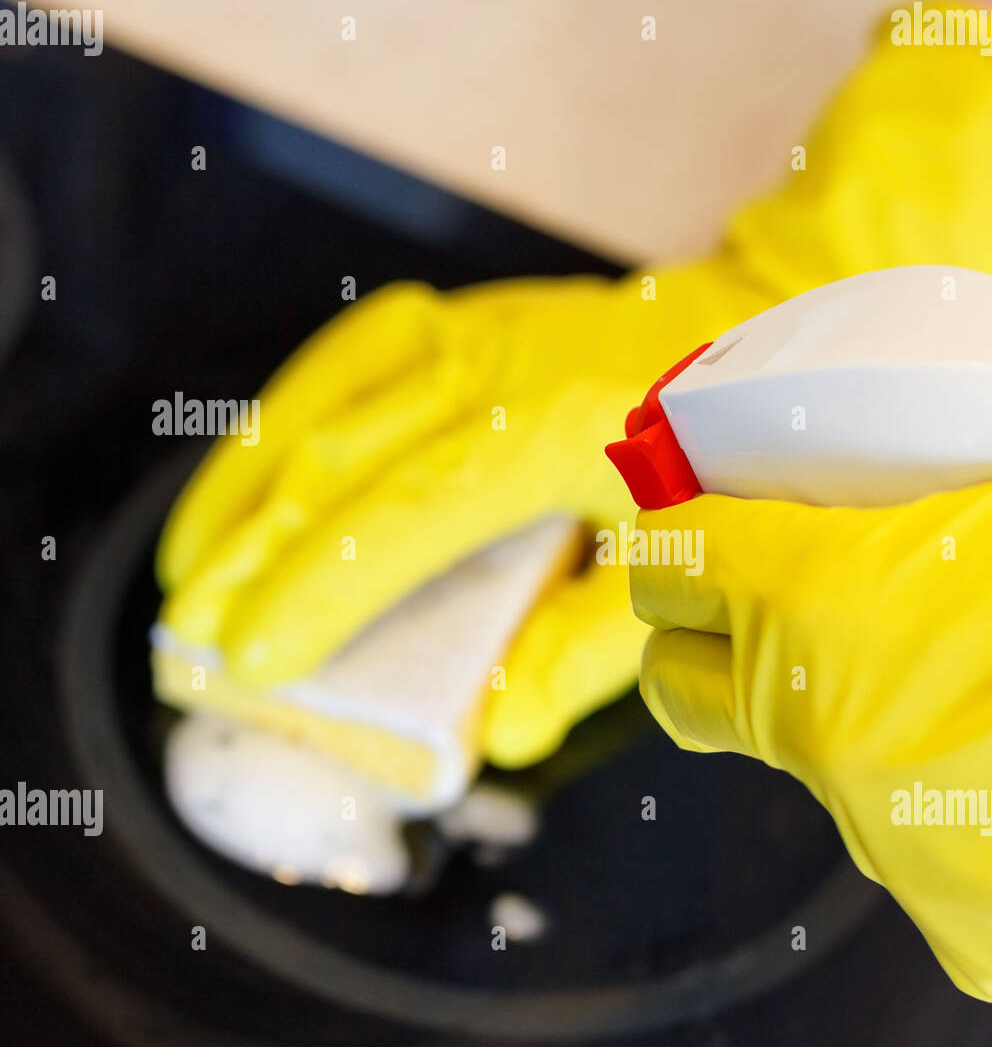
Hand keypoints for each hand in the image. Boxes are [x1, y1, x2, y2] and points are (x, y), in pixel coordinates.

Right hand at [155, 263, 769, 766]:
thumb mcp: (680, 563)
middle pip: (344, 459)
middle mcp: (502, 368)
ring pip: (321, 400)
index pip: (414, 512)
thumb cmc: (714, 458)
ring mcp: (471, 331)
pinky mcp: (452, 320)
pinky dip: (275, 419)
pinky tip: (240, 478)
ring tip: (189, 571)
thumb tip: (501, 727)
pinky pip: (339, 358)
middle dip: (254, 554)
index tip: (257, 657)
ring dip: (241, 488)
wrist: (746, 330)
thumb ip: (589, 646)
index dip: (324, 588)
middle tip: (194, 639)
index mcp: (566, 431)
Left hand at [633, 353, 991, 999]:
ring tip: (955, 674)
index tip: (681, 524)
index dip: (666, 531)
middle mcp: (827, 734)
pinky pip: (916, 847)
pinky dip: (945, 801)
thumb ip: (974, 449)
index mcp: (826, 598)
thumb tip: (938, 453)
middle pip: (681, 687)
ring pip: (808, 766)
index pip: (667, 562)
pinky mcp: (960, 931)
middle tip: (751, 602)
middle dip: (697, 637)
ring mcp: (889, 844)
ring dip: (840, 714)